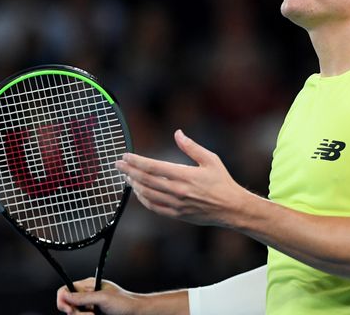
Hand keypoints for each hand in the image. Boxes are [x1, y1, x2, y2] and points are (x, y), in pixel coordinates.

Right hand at [56, 278, 140, 314]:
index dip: (63, 300)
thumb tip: (65, 295)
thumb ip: (83, 297)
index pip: (65, 289)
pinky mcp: (92, 314)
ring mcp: (89, 306)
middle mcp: (87, 295)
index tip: (70, 309)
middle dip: (75, 312)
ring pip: (74, 314)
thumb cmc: (124, 302)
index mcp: (88, 285)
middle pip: (67, 305)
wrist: (136, 312)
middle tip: (89, 314)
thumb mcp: (103, 298)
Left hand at [116, 130, 250, 227]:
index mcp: (185, 175)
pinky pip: (154, 207)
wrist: (231, 208)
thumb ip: (191, 147)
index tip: (126, 155)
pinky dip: (143, 199)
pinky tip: (139, 192)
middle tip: (118, 164)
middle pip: (146, 180)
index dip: (136, 161)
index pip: (153, 167)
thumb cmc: (222, 181)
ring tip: (127, 176)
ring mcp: (176, 205)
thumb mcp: (210, 160)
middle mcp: (178, 191)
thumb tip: (177, 133)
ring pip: (147, 195)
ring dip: (134, 185)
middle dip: (129, 171)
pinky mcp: (177, 215)